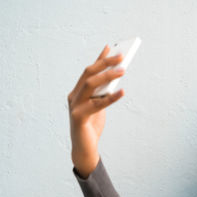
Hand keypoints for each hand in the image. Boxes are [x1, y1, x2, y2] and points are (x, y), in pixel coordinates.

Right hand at [68, 45, 124, 177]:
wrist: (85, 149)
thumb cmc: (92, 126)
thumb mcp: (99, 105)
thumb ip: (103, 92)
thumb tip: (116, 76)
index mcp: (77, 92)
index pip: (88, 71)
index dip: (99, 58)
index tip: (110, 47)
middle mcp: (73, 96)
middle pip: (88, 74)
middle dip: (105, 63)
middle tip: (121, 56)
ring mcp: (73, 106)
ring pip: (90, 85)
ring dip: (107, 76)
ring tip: (123, 70)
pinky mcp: (78, 117)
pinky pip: (96, 104)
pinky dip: (110, 98)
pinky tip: (122, 92)